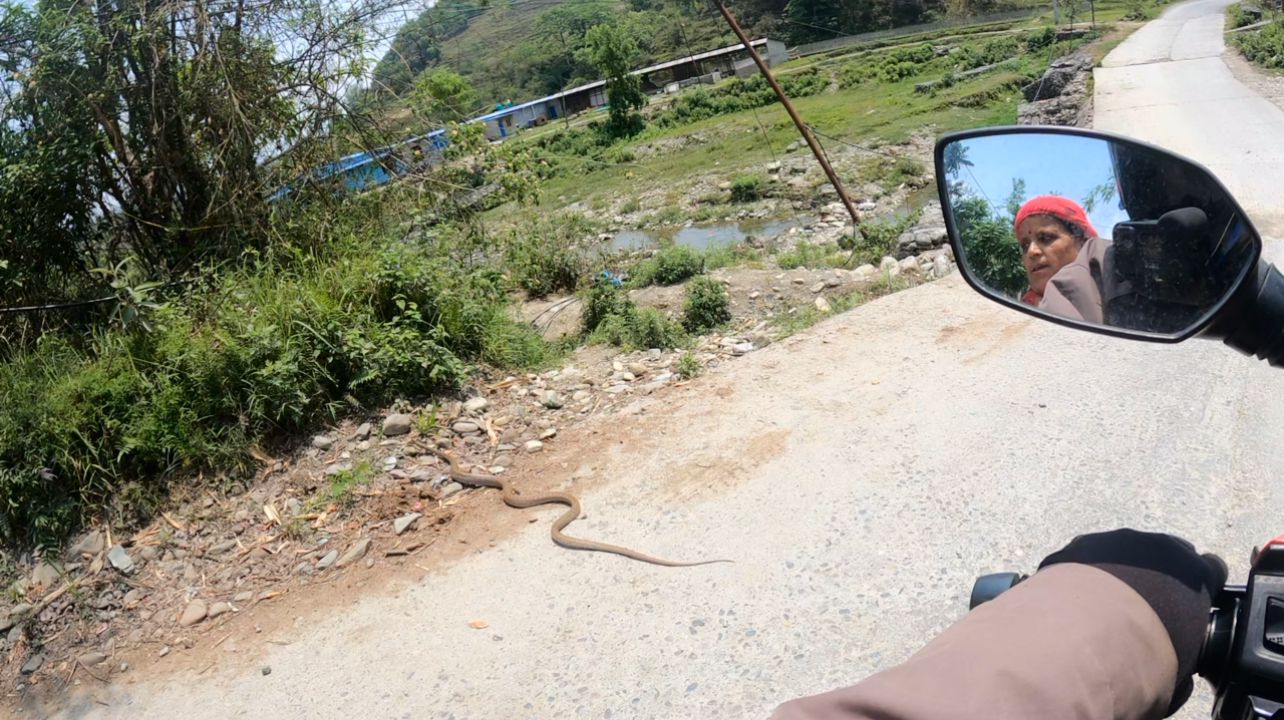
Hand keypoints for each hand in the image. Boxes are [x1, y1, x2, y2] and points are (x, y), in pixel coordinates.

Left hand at [1039, 529, 1226, 715]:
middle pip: (1168, 553)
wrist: (1091, 631)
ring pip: (1127, 549)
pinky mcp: (1082, 543)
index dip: (1203, 586)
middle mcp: (1159, 547)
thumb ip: (1186, 652)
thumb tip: (1180, 675)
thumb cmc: (1147, 649)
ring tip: (1107, 601)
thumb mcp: (1181, 664)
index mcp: (1195, 574)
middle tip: (1147, 603)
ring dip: (1122, 569)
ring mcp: (1118, 540)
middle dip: (1161, 574)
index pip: (1212, 570)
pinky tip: (1079, 596)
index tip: (1193, 601)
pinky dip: (1087, 570)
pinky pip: (1090, 553)